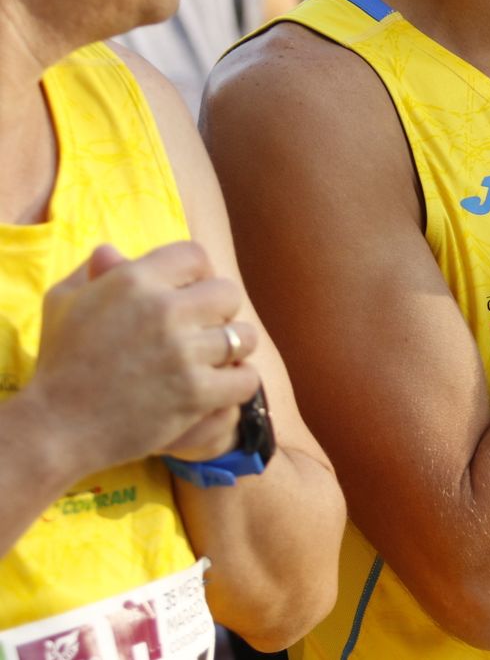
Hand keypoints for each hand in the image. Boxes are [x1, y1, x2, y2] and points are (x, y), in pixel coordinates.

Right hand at [27, 242, 261, 471]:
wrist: (55, 426)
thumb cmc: (60, 361)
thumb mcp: (64, 303)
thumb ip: (94, 272)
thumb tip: (113, 250)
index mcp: (134, 281)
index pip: (196, 256)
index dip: (197, 275)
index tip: (189, 295)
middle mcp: (164, 310)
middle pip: (228, 293)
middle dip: (220, 312)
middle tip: (202, 331)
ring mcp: (183, 352)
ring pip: (244, 336)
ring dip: (233, 349)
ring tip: (213, 360)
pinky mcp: (196, 392)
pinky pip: (246, 377)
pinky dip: (237, 383)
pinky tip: (218, 387)